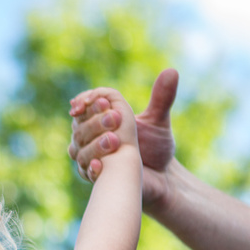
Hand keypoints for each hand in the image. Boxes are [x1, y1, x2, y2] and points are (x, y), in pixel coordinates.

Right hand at [69, 68, 178, 210]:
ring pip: (78, 149)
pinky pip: (86, 172)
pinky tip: (100, 164)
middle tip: (116, 116)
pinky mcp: (96, 178)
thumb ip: (161, 98)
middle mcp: (90, 138)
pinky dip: (92, 168)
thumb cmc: (156, 147)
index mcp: (100, 119)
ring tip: (115, 140)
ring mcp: (90, 158)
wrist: (162, 178)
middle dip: (95, 121)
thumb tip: (172, 71)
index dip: (87, 101)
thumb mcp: (158, 121)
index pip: (83, 105)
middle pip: (79, 126)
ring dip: (95, 143)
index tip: (102, 101)